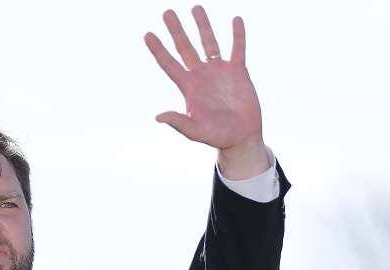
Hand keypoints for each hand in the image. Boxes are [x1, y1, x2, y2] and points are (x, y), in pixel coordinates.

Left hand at [144, 6, 267, 175]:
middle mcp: (201, 75)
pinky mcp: (238, 71)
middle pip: (185, 47)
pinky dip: (237, 35)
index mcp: (188, 87)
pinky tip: (235, 19)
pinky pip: (237, 48)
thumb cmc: (217, 137)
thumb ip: (179, 122)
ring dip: (203, 25)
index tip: (147, 34)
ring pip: (209, 42)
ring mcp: (219, 71)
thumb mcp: (196, 131)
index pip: (169, 64)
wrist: (241, 137)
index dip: (158, 50)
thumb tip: (158, 116)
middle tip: (167, 12)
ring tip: (195, 7)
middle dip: (176, 30)